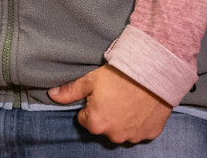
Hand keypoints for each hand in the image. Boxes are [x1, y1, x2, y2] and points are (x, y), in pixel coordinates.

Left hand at [48, 65, 171, 143]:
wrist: (155, 71)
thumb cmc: (121, 74)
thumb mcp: (92, 79)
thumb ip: (70, 91)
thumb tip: (52, 95)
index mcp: (95, 123)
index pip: (85, 118)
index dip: (91, 104)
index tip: (102, 93)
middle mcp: (113, 135)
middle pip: (104, 126)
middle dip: (107, 113)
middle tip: (116, 94)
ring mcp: (133, 136)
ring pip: (122, 130)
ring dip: (124, 119)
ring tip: (130, 98)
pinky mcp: (150, 133)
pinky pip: (140, 131)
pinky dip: (140, 121)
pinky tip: (142, 105)